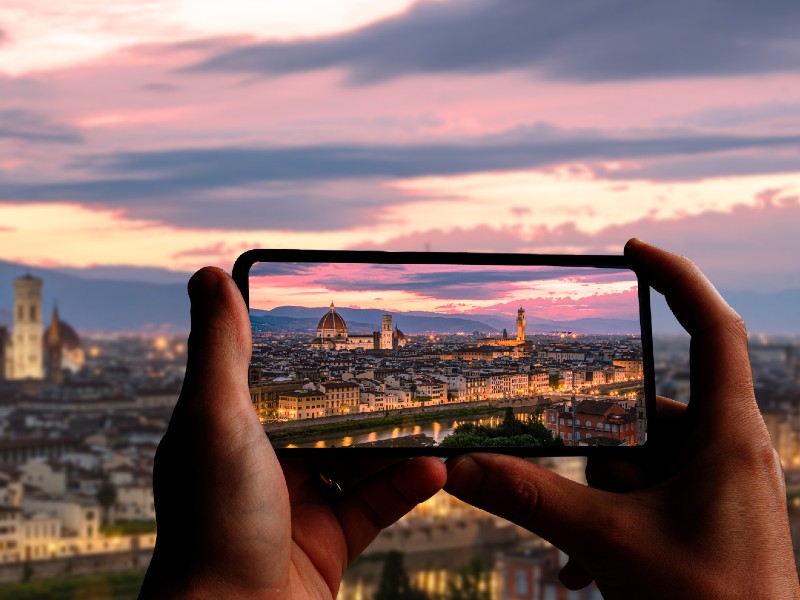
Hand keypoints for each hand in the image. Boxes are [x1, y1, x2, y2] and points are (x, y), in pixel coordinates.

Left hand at [139, 268, 445, 598]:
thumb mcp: (215, 420)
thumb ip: (220, 349)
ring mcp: (298, 503)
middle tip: (411, 361)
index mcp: (228, 431)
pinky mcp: (331, 540)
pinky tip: (437, 466)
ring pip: (359, 457)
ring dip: (399, 439)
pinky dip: (408, 483)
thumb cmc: (212, 521)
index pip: (271, 373)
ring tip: (437, 412)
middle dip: (368, 392)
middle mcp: (262, 464)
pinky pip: (378, 502)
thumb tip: (209, 274)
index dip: (304, 345)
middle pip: (325, 415)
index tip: (346, 315)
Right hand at [445, 239, 799, 598]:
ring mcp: (714, 486)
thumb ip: (529, 498)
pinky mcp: (699, 515)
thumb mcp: (611, 542)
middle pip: (641, 414)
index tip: (632, 251)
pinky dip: (608, 523)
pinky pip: (643, 496)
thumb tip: (459, 468)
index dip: (677, 278)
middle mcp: (725, 451)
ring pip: (634, 463)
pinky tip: (585, 570)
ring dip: (597, 505)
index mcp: (727, 437)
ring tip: (584, 557)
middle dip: (596, 456)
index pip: (712, 329)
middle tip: (580, 505)